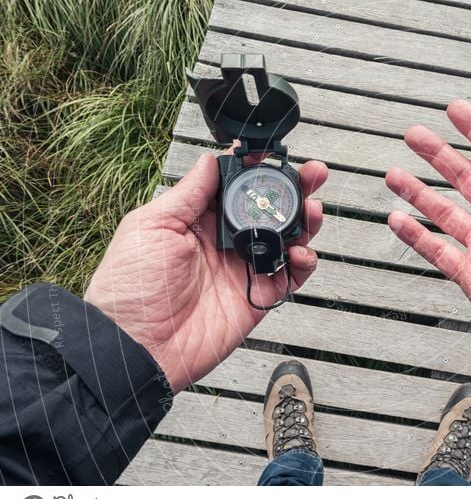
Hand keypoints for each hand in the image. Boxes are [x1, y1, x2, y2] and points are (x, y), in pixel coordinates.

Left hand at [85, 153, 327, 390]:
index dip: (258, 168)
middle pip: (269, 208)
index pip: (237, 186)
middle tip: (312, 173)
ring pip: (287, 238)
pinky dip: (304, 262)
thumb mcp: (152, 225)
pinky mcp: (259, 298)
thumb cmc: (130, 287)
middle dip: (294, 188)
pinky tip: (301, 251)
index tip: (274, 153)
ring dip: (305, 220)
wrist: (136, 345)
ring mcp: (244, 269)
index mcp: (199, 220)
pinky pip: (291, 277)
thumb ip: (190, 193)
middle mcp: (226, 242)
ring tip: (312, 207)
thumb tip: (212, 159)